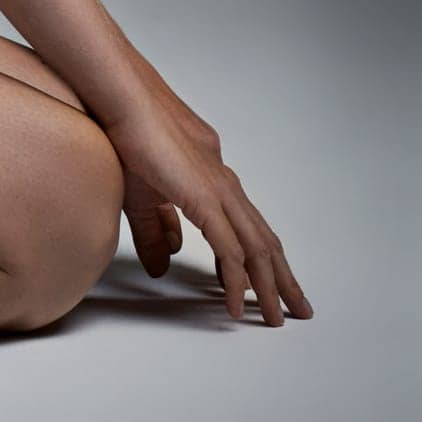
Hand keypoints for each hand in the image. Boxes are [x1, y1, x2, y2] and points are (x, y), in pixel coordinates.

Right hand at [101, 83, 313, 325]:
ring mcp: (220, 193)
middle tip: (298, 308)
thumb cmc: (127, 137)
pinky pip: (232, 252)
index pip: (248, 226)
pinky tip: (239, 305)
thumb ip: (156, 229)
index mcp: (214, 179)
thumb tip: (169, 260)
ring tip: (278, 317)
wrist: (123, 104)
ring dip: (270, 287)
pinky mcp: (207, 201)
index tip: (265, 285)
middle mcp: (226, 185)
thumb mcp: (141, 194)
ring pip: (258, 250)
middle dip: (282, 278)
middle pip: (265, 241)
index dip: (260, 258)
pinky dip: (238, 282)